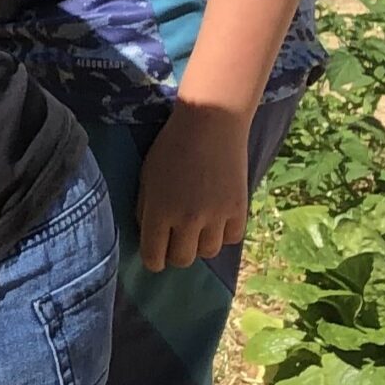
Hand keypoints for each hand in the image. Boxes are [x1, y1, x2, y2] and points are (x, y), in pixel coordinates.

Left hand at [136, 103, 252, 270]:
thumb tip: (149, 234)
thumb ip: (145, 208)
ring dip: (200, 244)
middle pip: (182, 260)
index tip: (154, 256)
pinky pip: (231, 239)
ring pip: (208, 252)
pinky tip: (217, 219)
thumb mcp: (147, 176)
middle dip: (175, 254)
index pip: (154, 256)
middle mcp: (187, 220)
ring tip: (197, 227)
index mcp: (159, 211)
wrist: (210, 123)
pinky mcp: (239, 210)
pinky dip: (223, 233)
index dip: (152, 260)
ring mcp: (216, 217)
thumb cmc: (170, 146)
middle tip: (175, 241)